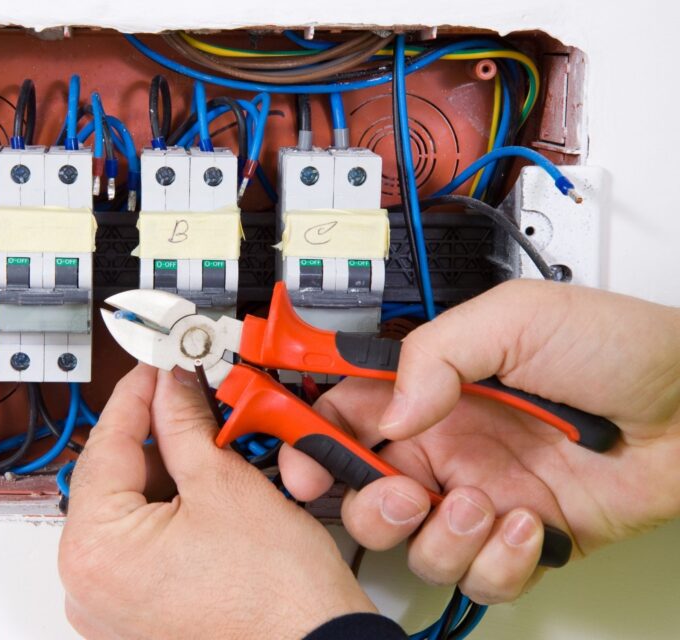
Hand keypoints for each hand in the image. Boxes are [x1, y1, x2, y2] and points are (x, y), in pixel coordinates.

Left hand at [59, 364, 376, 639]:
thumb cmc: (278, 598)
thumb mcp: (224, 484)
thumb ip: (184, 423)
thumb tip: (172, 386)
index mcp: (94, 551)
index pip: (105, 444)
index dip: (136, 395)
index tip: (154, 367)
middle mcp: (86, 587)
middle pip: (113, 482)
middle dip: (154, 438)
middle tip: (187, 401)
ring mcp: (108, 611)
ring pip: (127, 515)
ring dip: (164, 477)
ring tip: (209, 453)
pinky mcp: (134, 622)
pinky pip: (138, 552)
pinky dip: (166, 518)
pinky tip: (202, 498)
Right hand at [279, 280, 679, 603]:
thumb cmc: (619, 348)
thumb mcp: (516, 317)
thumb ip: (435, 352)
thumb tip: (387, 410)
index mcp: (430, 387)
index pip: (341, 410)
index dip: (305, 431)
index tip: (292, 446)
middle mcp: (444, 444)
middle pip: (358, 488)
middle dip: (363, 500)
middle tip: (397, 488)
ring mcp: (477, 494)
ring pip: (408, 542)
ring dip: (435, 534)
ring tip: (480, 502)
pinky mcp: (517, 539)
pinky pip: (476, 576)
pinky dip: (493, 562)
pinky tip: (523, 524)